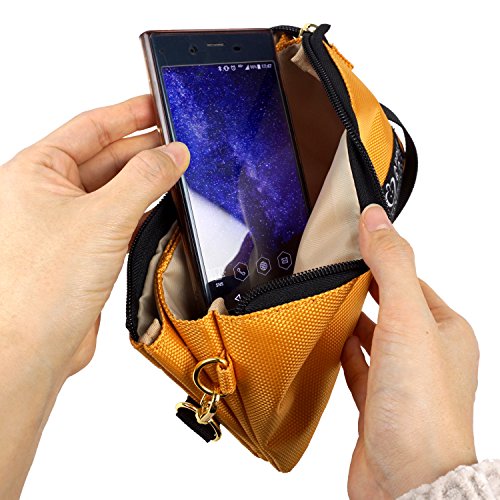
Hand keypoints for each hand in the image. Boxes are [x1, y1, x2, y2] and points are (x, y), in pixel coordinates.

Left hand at [0, 95, 188, 497]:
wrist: (33, 349)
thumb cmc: (40, 288)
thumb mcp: (104, 218)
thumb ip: (144, 179)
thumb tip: (172, 153)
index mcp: (35, 173)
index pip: (89, 128)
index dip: (127, 113)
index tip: (157, 104)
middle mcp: (47, 195)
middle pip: (104, 157)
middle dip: (142, 148)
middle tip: (178, 141)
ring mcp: (66, 223)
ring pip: (113, 189)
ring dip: (144, 180)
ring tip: (176, 169)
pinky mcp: (83, 250)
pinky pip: (117, 217)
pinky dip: (141, 209)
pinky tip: (161, 204)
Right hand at [341, 204, 478, 498]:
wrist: (408, 481)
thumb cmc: (420, 408)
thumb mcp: (407, 318)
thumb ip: (392, 264)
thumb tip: (375, 218)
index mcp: (446, 331)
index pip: (411, 282)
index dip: (384, 261)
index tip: (355, 243)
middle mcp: (427, 355)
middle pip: (391, 308)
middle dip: (364, 288)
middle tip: (333, 267)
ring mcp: (402, 381)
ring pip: (374, 338)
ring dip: (353, 320)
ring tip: (326, 298)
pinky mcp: (377, 405)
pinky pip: (359, 368)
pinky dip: (345, 352)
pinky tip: (330, 341)